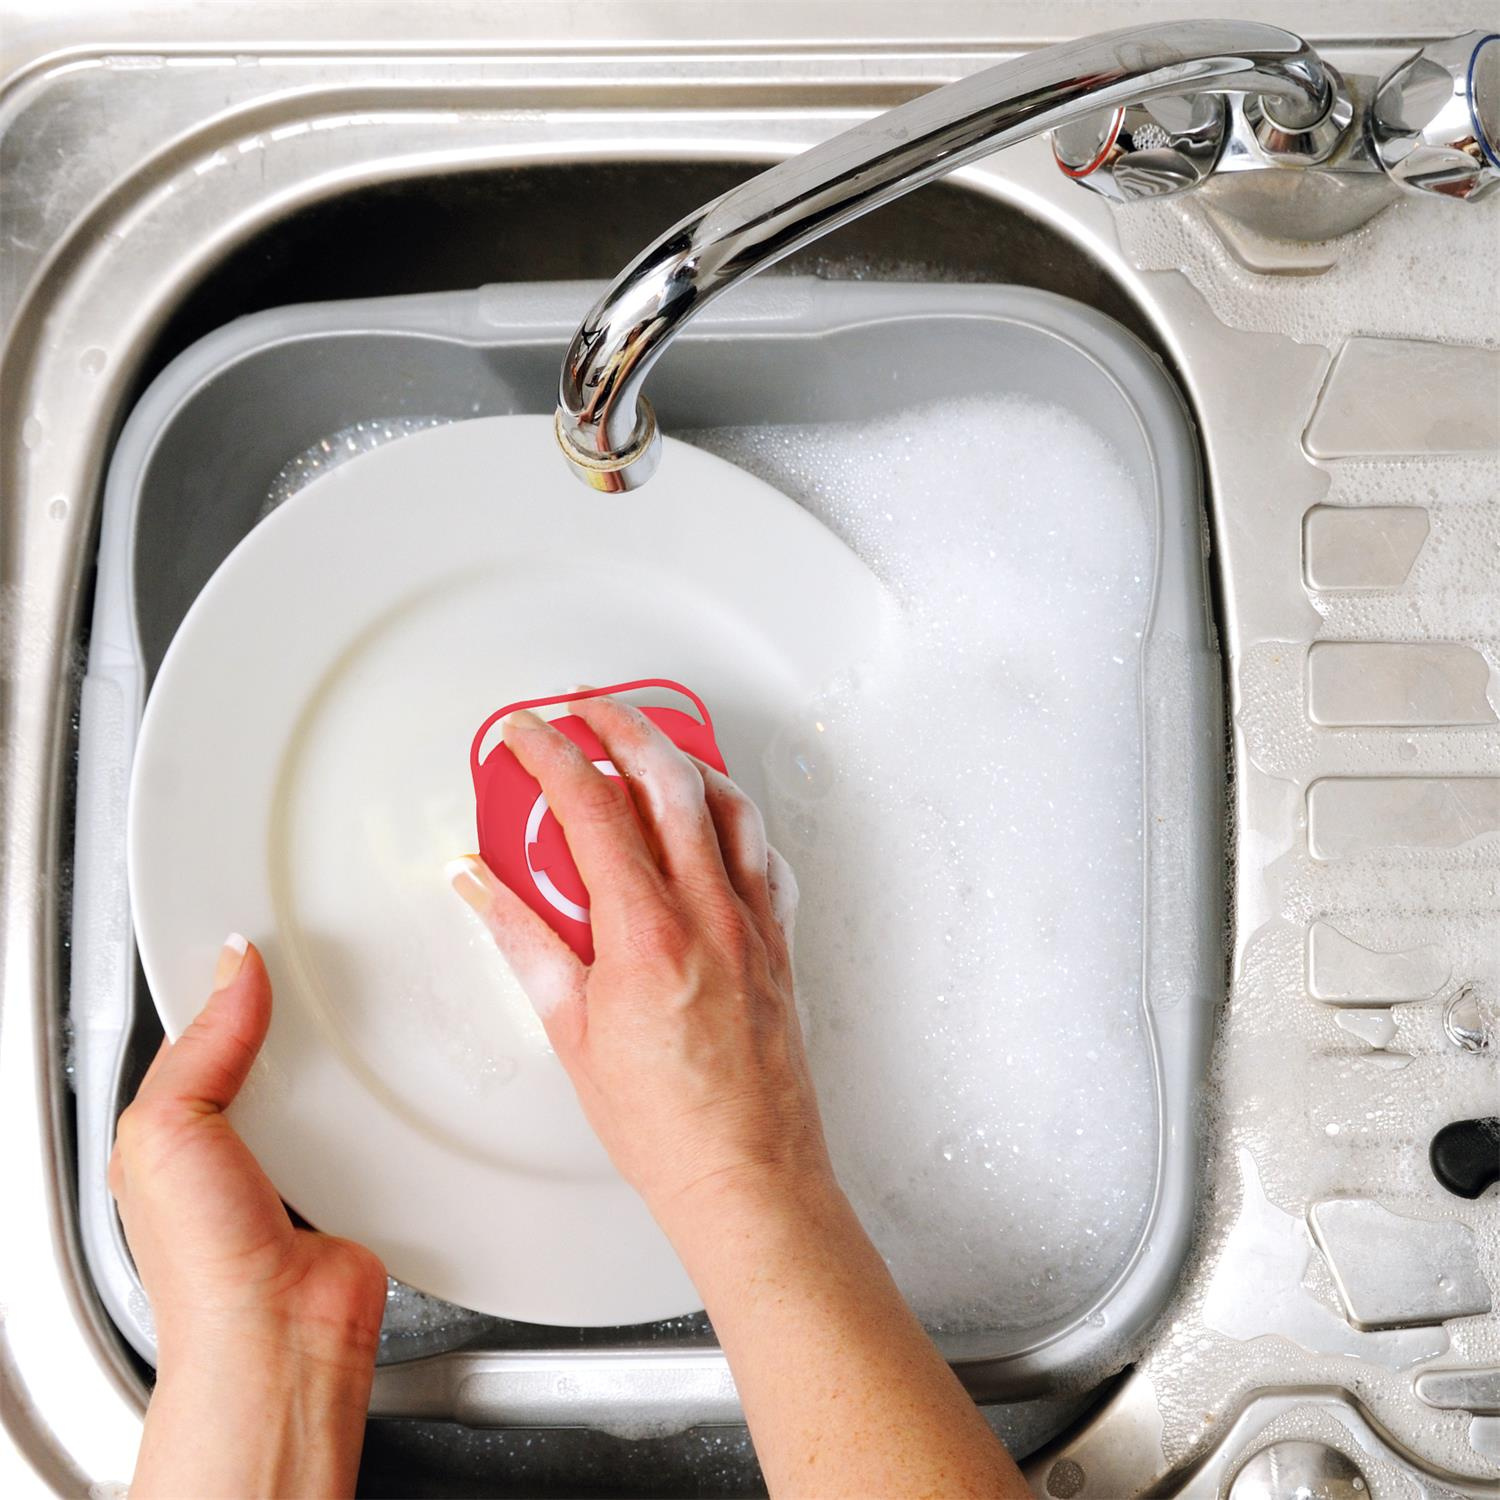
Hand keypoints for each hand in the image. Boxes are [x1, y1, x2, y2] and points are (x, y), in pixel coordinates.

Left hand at [111, 938, 385, 1496]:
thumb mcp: (167, 1130)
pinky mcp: (356, 1176)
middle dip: (295, 1015)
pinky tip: (392, 1082)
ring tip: (364, 1016)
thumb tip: (233, 970)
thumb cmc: (205, 1262)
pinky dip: (386, 1102)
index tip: (260, 942)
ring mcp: (298, 1159)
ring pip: (326, 1080)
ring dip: (346, 1058)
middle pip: (272, 1049)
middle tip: (322, 970)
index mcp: (175, 1127)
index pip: (202, 1031)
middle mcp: (235, 1142)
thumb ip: (201, 1047)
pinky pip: (374, 1120)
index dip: (226, 985)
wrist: (279, 1334)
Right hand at [451, 695, 1024, 1497]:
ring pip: (729, 805)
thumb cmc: (666, 1127)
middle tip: (584, 706)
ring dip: (684, 759)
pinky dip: (735, 816)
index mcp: (648, 935)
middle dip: (621, 724)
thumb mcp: (571, 1031)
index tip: (525, 733)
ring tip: (647, 746)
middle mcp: (711, 915)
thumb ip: (525, 941)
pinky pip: (763, 854)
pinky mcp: (779, 943)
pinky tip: (713, 819)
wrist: (749, 1180)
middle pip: (668, 780)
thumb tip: (482, 886)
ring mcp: (754, 925)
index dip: (551, 756)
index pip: (592, 810)